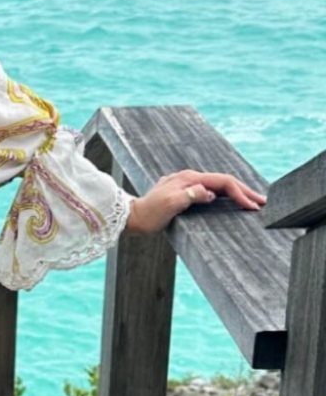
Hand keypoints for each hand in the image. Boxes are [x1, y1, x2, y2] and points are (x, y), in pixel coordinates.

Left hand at [127, 169, 265, 236]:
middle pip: (223, 181)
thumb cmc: (149, 215)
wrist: (131, 217)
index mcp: (190, 179)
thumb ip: (190, 196)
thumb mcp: (169, 205)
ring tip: (252, 201)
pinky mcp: (184, 192)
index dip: (240, 193)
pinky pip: (210, 191)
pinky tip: (229, 201)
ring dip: (236, 192)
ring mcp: (187, 184)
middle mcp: (190, 178)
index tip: (253, 207)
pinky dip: (224, 196)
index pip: (223, 182)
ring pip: (218, 185)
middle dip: (244, 191)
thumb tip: (210, 193)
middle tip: (263, 201)